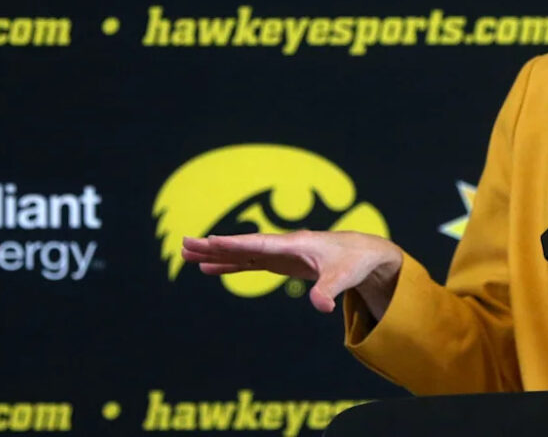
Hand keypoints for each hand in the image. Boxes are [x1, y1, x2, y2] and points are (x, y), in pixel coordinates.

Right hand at [182, 230, 401, 316]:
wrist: (363, 253)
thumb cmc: (353, 261)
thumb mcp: (344, 277)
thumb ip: (329, 290)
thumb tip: (320, 307)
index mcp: (295, 244)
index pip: (259, 245)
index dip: (235, 245)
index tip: (210, 241)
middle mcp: (283, 245)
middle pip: (242, 246)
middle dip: (214, 246)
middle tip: (184, 244)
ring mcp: (279, 253)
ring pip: (241, 253)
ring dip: (215, 254)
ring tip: (187, 254)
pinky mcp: (280, 262)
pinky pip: (249, 262)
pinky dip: (229, 264)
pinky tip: (210, 268)